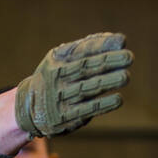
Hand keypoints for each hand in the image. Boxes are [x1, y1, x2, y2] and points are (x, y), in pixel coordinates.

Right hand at [14, 32, 132, 137]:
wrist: (28, 107)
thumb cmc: (55, 78)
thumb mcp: (62, 60)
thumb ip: (86, 49)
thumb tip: (117, 40)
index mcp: (57, 60)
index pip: (82, 51)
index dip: (102, 46)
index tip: (122, 41)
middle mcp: (57, 78)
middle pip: (86, 68)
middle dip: (108, 62)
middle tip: (129, 57)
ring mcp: (60, 98)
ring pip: (87, 88)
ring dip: (108, 82)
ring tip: (126, 76)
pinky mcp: (65, 117)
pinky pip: (86, 109)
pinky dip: (103, 104)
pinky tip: (118, 99)